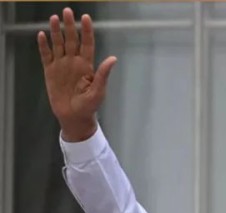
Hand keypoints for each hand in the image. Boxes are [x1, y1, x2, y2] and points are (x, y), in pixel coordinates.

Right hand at [37, 7, 116, 141]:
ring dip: (55, 31)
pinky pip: (46, 55)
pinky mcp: (50, 71)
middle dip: (69, 25)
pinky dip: (44, 46)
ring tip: (54, 18)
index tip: (86, 17)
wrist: (74, 117)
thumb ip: (103, 74)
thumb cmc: (90, 106)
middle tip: (67, 11)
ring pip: (58, 44)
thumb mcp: (98, 91)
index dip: (86, 31)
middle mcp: (74, 62)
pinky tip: (42, 35)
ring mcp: (61, 65)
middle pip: (72, 39)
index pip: (87, 43)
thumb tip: (113, 58)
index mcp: (87, 65)